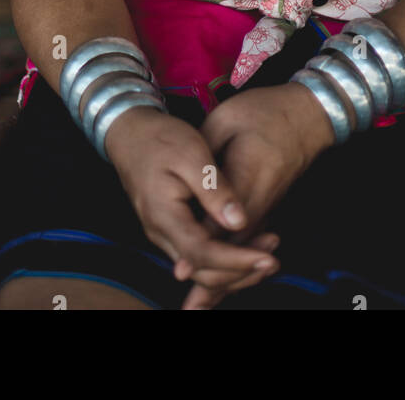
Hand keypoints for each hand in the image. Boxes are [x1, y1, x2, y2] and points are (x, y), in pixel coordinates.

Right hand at [104, 105, 281, 289]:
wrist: (130, 133)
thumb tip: (238, 222)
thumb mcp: (191, 153)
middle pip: (202, 271)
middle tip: (273, 260)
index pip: (202, 255)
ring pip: (200, 268)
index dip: (236, 261)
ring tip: (268, 252)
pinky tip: (247, 244)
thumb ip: (213, 189)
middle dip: (240, 272)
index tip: (267, 258)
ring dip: (234, 267)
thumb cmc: (160, 138)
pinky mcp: (170, 229)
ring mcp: (164, 234)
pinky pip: (197, 255)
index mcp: (164, 215)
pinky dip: (223, 256)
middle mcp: (160, 233)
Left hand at [178, 82, 335, 309]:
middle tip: (190, 306)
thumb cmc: (263, 112)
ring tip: (198, 305)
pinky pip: (249, 242)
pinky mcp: (267, 207)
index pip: (222, 224)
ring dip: (223, 279)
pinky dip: (234, 265)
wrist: (305, 113)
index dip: (200, 248)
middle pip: (234, 248)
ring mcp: (266, 207)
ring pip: (243, 251)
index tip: (180, 269)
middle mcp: (260, 201)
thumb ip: (208, 161)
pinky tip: (218, 279)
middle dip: (212, 278)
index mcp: (248, 178)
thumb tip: (187, 191)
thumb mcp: (227, 122)